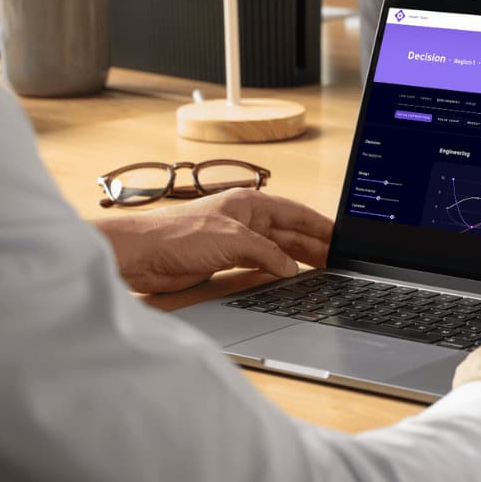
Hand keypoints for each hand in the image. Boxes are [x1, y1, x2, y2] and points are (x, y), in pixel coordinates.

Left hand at [93, 188, 333, 292]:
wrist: (140, 255)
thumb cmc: (176, 235)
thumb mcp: (233, 240)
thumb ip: (267, 254)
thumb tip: (290, 267)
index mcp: (249, 203)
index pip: (295, 213)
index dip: (320, 225)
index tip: (340, 237)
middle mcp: (244, 219)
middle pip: (289, 232)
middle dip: (313, 245)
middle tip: (337, 260)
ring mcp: (234, 240)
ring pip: (276, 249)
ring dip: (297, 259)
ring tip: (321, 270)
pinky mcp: (223, 260)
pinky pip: (259, 264)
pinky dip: (275, 270)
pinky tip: (287, 278)